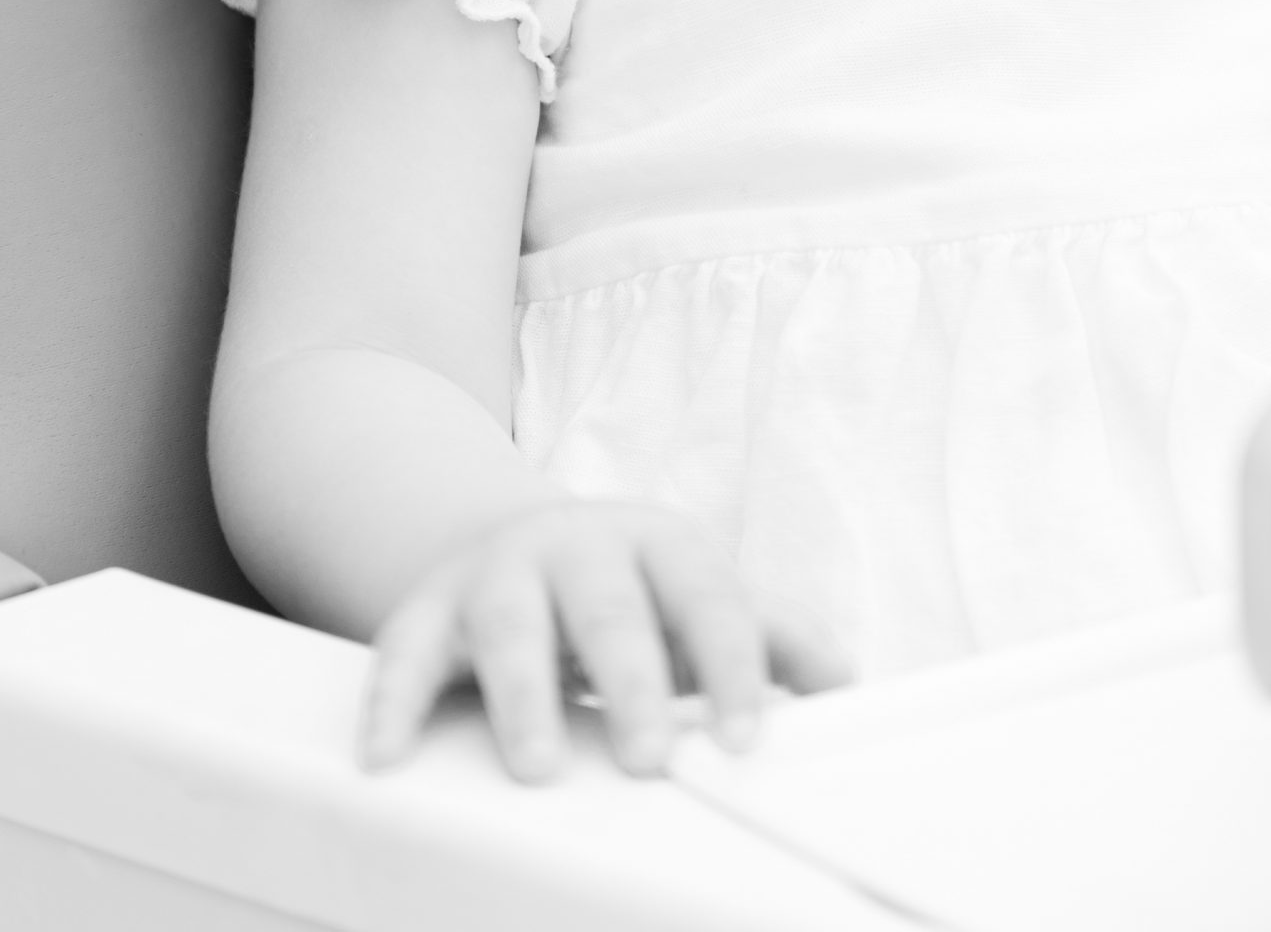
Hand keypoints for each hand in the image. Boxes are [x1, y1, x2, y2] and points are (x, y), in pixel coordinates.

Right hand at [358, 496, 850, 782]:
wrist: (512, 544)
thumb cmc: (630, 592)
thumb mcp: (696, 598)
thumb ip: (768, 635)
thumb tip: (842, 679)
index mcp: (660, 546)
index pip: (707, 598)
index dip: (730, 666)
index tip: (747, 736)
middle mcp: (577, 549)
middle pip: (608, 606)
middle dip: (629, 677)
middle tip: (650, 756)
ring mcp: (499, 574)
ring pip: (508, 623)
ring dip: (522, 693)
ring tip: (539, 766)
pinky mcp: (428, 610)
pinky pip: (403, 650)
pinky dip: (392, 700)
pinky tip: (387, 755)